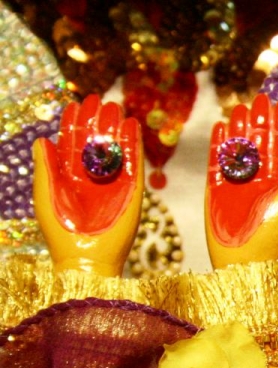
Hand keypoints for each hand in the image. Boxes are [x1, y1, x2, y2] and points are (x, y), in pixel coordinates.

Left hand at [32, 95, 142, 276]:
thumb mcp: (45, 195)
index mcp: (70, 176)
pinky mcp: (132, 190)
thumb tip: (42, 139)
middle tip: (99, 100)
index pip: (73, 143)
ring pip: (114, 148)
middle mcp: (92, 177)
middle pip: (95, 142)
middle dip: (96, 121)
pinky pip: (134, 163)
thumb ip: (45, 168)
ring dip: (114, 128)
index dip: (74, 124)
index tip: (76, 104)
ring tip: (114, 107)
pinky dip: (134, 144)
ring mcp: (113, 183)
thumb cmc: (59, 231)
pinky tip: (131, 127)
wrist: (85, 257)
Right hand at [205, 94, 277, 269]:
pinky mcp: (217, 191)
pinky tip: (221, 127)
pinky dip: (219, 146)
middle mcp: (261, 180)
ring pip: (239, 149)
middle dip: (261, 121)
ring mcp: (239, 184)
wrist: (247, 263)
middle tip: (260, 98)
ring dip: (240, 129)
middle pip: (260, 144)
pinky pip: (218, 163)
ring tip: (240, 107)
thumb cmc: (275, 238)